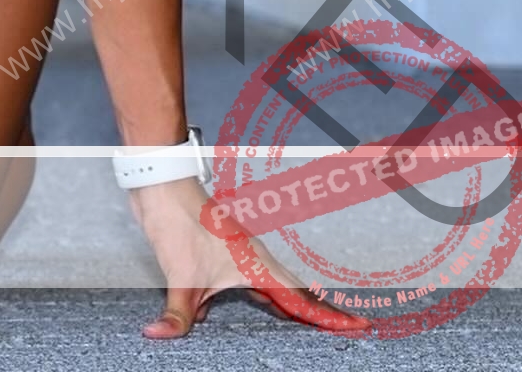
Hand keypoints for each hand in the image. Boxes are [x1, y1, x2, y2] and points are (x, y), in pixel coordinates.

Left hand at [127, 177, 371, 340]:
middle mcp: (255, 260)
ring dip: (297, 305)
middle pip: (297, 294)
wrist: (162, 185)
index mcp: (256, 266)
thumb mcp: (180, 277)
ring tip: (319, 324)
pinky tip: (267, 306)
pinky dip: (270, 296)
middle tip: (351, 330)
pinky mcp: (225, 252)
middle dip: (323, 314)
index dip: (331, 316)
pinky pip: (257, 281)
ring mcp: (242, 254)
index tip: (362, 326)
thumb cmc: (178, 223)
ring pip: (278, 286)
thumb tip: (159, 336)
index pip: (301, 300)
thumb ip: (178, 314)